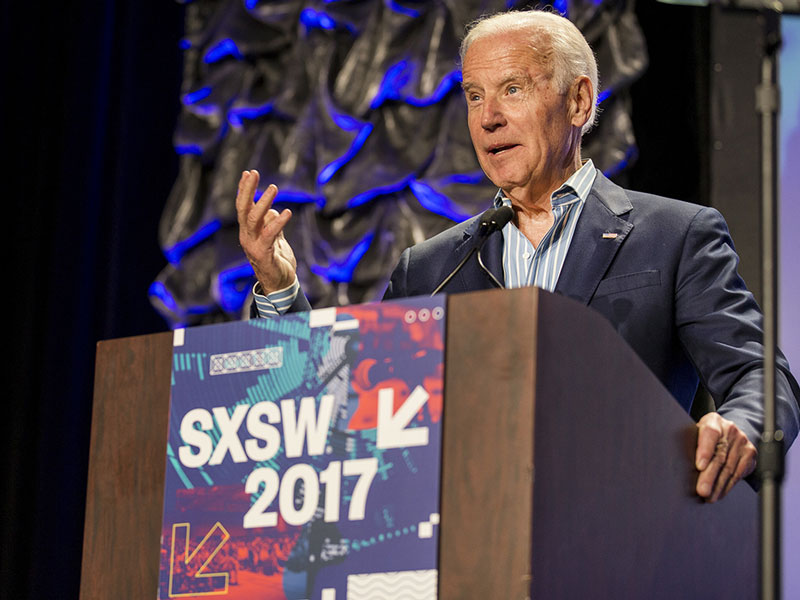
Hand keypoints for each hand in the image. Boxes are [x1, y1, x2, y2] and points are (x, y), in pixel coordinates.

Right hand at [236, 170, 296, 293]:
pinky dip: (278, 222)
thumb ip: (271, 224)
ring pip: (254, 219)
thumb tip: (272, 210)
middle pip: (243, 209)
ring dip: (263, 202)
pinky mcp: (263, 254)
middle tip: (253, 173)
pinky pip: (269, 235)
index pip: (243, 206)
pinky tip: (287, 212)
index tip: (247, 173)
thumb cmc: (276, 260)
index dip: (244, 190)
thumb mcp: (275, 238)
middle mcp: (246, 236)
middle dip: (247, 190)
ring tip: (273, 187)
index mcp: (248, 231)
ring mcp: (253, 245)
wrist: (279, 284)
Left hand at [695, 412, 756, 501]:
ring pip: (729, 468)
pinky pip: (738, 473)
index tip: (699, 466)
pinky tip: (719, 493)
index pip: (709, 433)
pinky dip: (727, 486)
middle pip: (719, 456)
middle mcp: (729, 429)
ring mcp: (742, 441)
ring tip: (709, 496)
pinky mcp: (750, 453)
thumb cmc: (706, 435)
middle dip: (709, 476)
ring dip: (718, 485)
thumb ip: (692, 443)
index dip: (704, 451)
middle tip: (702, 490)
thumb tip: (680, 462)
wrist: (729, 431)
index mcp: (713, 421)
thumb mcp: (698, 432)